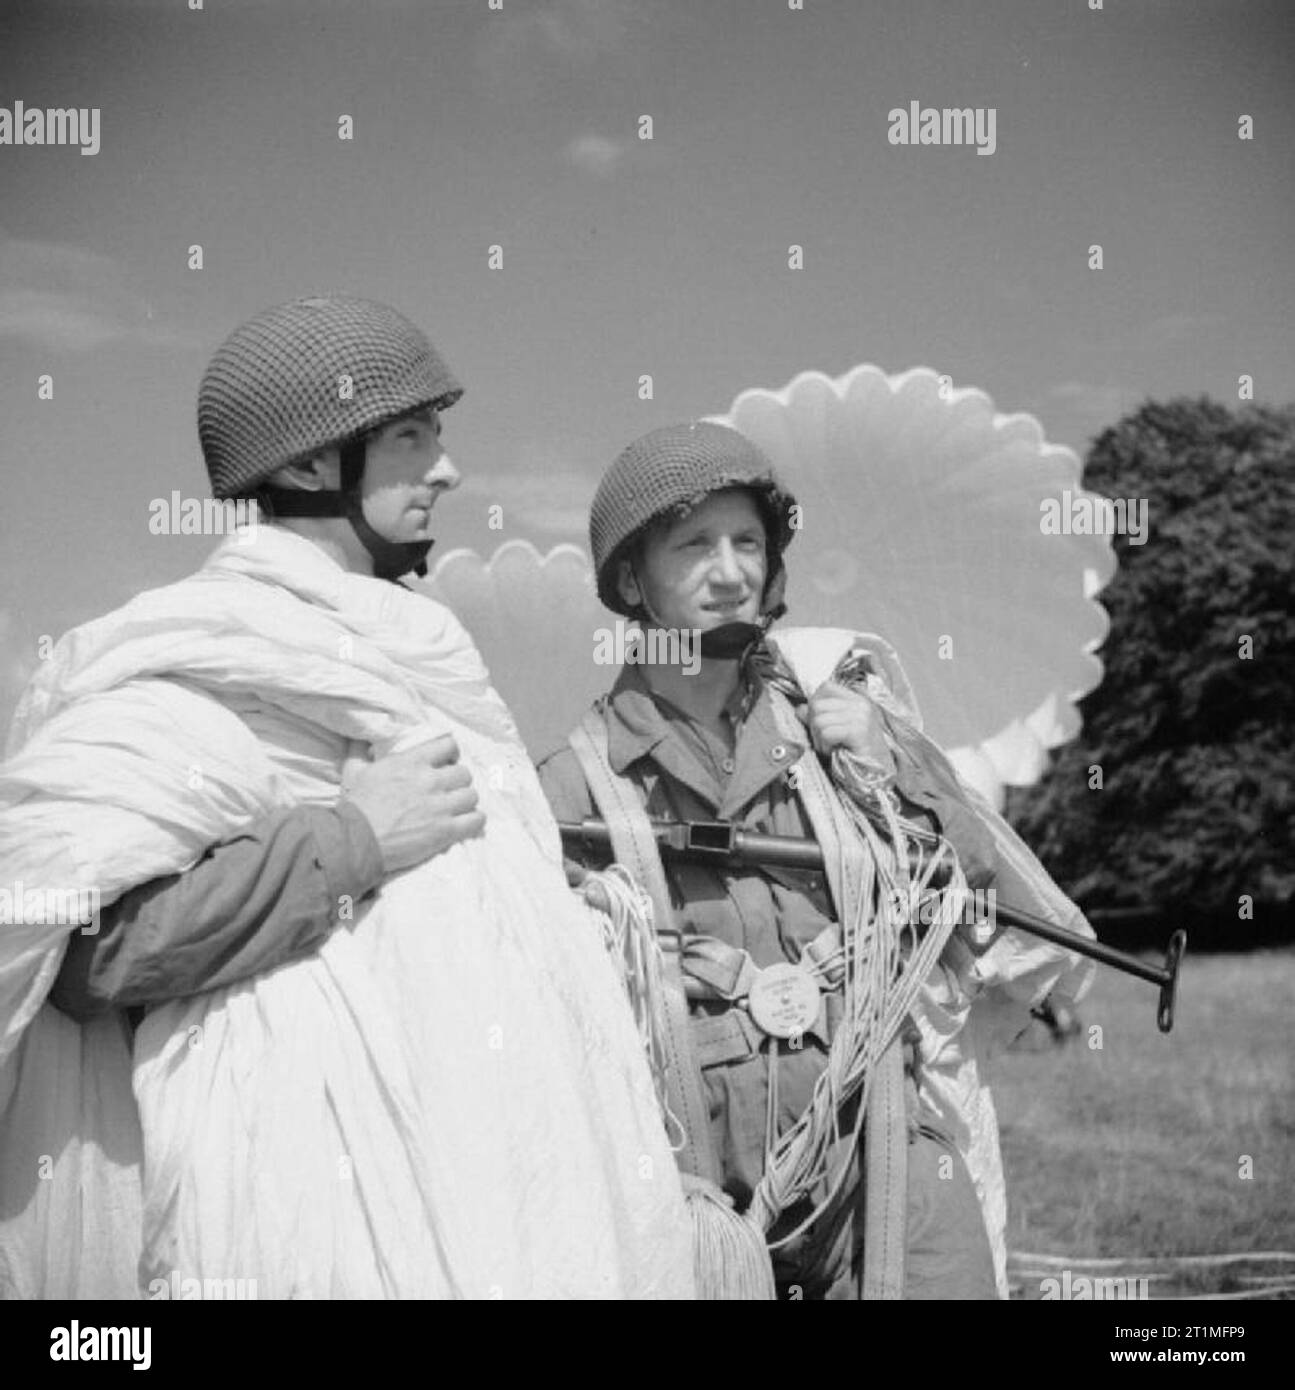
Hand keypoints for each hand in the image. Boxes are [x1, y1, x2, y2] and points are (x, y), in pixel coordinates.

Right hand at [341, 735, 484, 874]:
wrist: (355, 842)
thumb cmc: (355, 807)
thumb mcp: (354, 770)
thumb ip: (360, 749)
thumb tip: (359, 736)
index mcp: (411, 762)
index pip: (448, 745)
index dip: (450, 753)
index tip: (445, 762)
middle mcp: (430, 780)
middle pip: (464, 773)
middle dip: (457, 781)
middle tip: (448, 790)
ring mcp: (440, 806)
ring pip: (472, 795)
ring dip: (465, 801)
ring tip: (456, 808)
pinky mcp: (445, 831)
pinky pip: (476, 820)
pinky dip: (474, 821)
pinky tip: (465, 823)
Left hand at [806, 680, 887, 760]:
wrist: (879, 774)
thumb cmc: (857, 753)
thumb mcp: (836, 731)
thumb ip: (819, 717)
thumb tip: (799, 708)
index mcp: (857, 700)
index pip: (826, 687)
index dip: (815, 703)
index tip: (819, 724)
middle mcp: (861, 704)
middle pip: (817, 704)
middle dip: (813, 725)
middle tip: (824, 742)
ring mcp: (861, 716)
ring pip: (819, 720)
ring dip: (818, 739)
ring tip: (830, 748)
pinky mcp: (859, 731)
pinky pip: (826, 733)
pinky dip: (825, 746)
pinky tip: (834, 752)